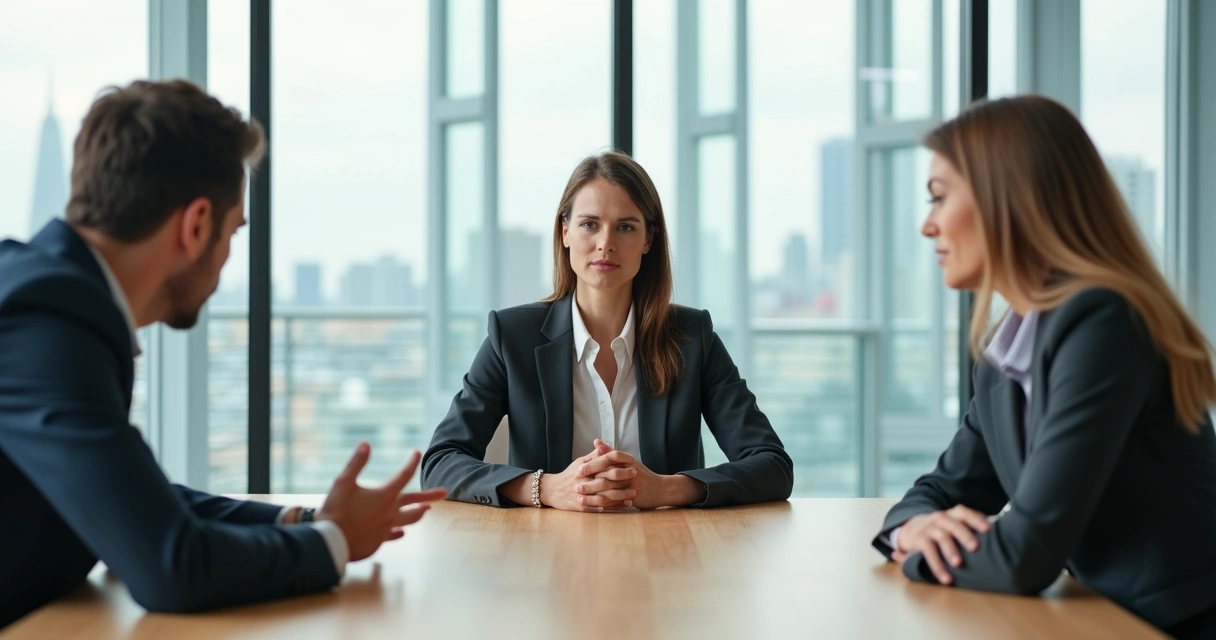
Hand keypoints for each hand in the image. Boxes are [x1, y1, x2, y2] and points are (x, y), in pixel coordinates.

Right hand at [316, 443, 446, 561]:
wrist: (330, 543)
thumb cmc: (336, 510)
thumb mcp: (343, 482)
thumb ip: (357, 463)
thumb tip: (366, 444)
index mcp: (385, 495)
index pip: (404, 475)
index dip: (411, 462)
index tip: (417, 452)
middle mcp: (390, 512)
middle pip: (415, 501)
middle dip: (430, 495)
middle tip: (445, 493)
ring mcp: (386, 529)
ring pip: (409, 520)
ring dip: (418, 514)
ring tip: (426, 511)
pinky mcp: (378, 541)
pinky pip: (393, 535)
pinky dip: (399, 532)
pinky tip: (401, 532)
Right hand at [539, 442, 634, 511]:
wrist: (551, 491)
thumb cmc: (568, 475)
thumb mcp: (578, 462)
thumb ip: (593, 456)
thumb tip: (604, 446)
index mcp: (583, 469)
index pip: (602, 463)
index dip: (617, 462)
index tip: (631, 462)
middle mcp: (583, 482)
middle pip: (605, 479)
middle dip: (622, 477)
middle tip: (636, 475)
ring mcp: (583, 496)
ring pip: (605, 496)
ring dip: (621, 495)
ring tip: (634, 493)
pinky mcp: (582, 508)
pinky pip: (601, 508)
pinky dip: (614, 507)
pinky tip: (625, 505)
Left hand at [578, 440, 704, 508]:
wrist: (660, 489)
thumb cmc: (641, 474)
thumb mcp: (627, 461)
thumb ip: (611, 451)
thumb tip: (596, 441)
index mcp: (628, 460)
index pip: (608, 459)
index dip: (593, 464)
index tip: (579, 468)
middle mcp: (630, 471)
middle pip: (607, 474)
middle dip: (590, 479)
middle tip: (575, 482)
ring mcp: (632, 485)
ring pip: (609, 489)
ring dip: (593, 493)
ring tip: (579, 495)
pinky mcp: (633, 498)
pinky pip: (614, 501)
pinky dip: (602, 504)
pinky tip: (591, 506)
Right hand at [893, 505, 991, 583]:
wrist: (909, 530)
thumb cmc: (940, 530)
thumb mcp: (952, 526)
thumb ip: (970, 530)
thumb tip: (1000, 540)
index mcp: (952, 515)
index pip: (965, 513)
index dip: (976, 520)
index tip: (989, 530)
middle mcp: (941, 518)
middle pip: (954, 525)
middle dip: (965, 535)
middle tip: (975, 547)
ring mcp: (929, 528)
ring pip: (942, 538)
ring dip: (950, 551)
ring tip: (958, 564)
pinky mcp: (919, 540)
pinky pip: (929, 552)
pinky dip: (937, 566)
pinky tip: (946, 578)